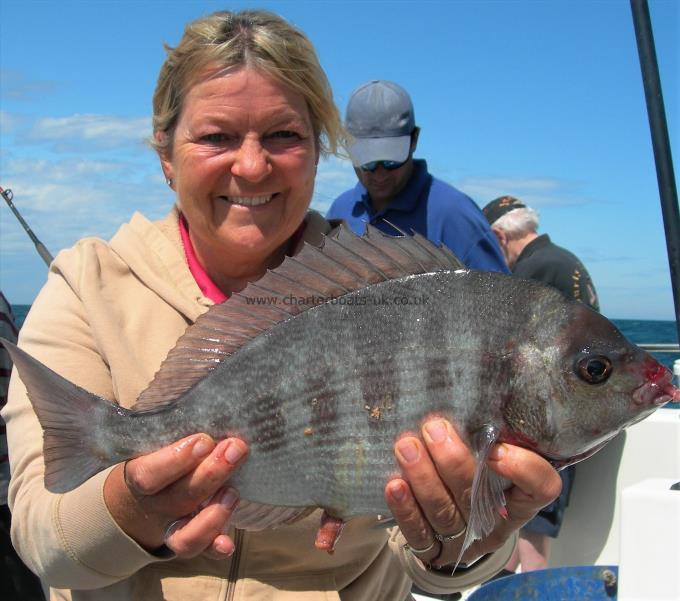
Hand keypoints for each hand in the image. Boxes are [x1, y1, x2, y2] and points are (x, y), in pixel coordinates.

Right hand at [103, 434, 247, 558]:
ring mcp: (173, 528)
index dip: (176, 459)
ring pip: (185, 537)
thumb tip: (214, 405)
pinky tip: (228, 543)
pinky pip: (202, 553)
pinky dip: (216, 549)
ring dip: (213, 516)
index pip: (148, 474)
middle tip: (235, 448)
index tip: (204, 440)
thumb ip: (178, 429)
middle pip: (179, 497)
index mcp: (140, 476)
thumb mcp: (158, 441)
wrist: (140, 501)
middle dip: (211, 473)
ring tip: (233, 492)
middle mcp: (156, 506)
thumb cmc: (160, 457)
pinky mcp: (192, 542)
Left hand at [384, 418, 560, 567]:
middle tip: (434, 428)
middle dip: (453, 462)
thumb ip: (486, 434)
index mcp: (519, 499)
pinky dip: (405, 509)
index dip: (523, 469)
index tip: (496, 448)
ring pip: (444, 512)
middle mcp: (494, 523)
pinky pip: (418, 533)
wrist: (455, 528)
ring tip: (406, 447)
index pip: (541, 488)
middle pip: (478, 497)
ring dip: (423, 478)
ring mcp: (463, 540)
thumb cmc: (475, 474)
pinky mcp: (433, 550)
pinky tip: (395, 485)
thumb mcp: (490, 454)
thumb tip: (469, 395)